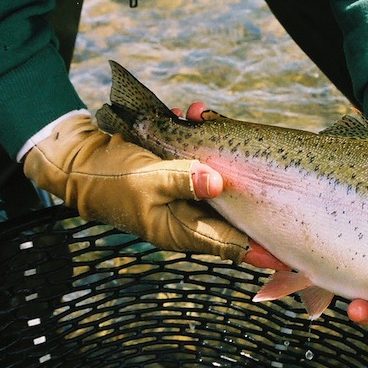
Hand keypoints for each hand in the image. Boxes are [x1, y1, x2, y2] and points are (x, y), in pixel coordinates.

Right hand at [23, 111, 284, 269]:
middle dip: (252, 186)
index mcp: (184, 231)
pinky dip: (204, 138)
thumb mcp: (145, 179)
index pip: (232, 245)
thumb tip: (217, 182)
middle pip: (236, 212)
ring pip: (222, 182)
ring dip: (223, 151)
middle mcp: (192, 219)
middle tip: (272, 169)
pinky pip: (205, 162)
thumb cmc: (109, 178)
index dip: (262, 249)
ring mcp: (189, 199)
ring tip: (203, 116)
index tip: (289, 254)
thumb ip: (182, 179)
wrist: (78, 162)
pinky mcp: (184, 178)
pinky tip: (194, 113)